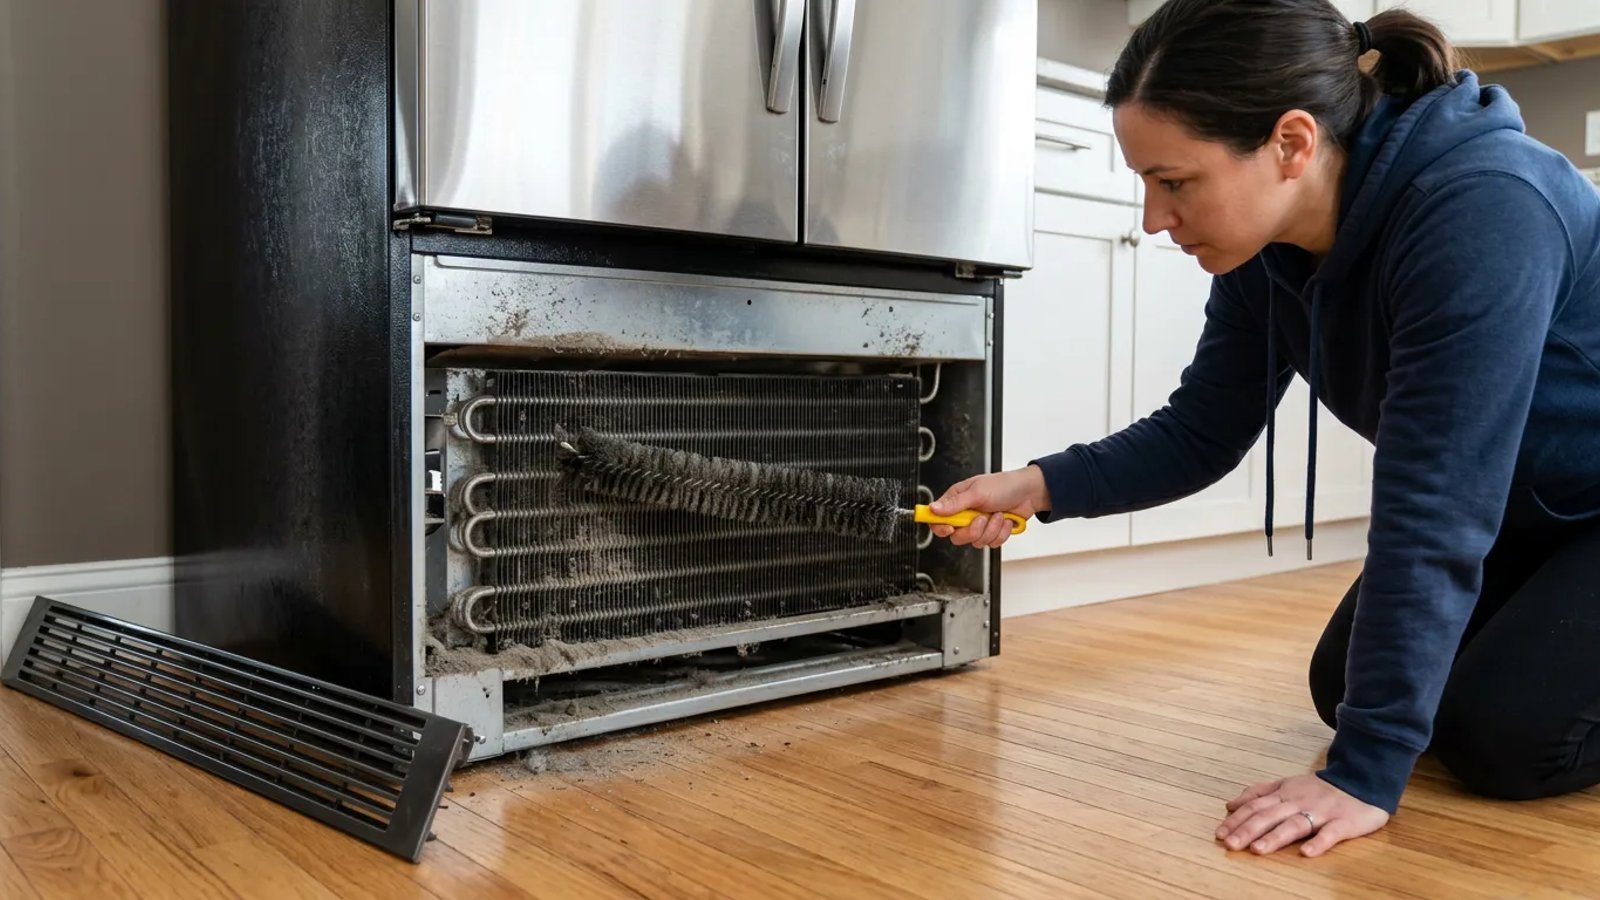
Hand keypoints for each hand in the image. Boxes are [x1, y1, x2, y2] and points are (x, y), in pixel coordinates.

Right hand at [927, 465, 1049, 548]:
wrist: (1030, 493)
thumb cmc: (1004, 485)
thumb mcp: (977, 492)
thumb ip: (955, 503)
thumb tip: (933, 509)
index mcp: (957, 500)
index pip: (937, 519)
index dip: (940, 526)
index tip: (950, 527)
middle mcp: (965, 514)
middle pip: (957, 536)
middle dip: (973, 531)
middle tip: (982, 518)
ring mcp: (979, 525)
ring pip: (975, 541)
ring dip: (991, 529)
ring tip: (999, 514)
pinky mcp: (991, 532)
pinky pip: (991, 543)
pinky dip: (1001, 533)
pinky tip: (1006, 520)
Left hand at [1217, 773, 1389, 856]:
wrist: (1362, 781)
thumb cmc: (1321, 788)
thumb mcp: (1287, 784)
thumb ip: (1259, 793)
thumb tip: (1230, 804)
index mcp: (1284, 793)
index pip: (1255, 806)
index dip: (1237, 820)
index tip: (1220, 833)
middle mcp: (1298, 801)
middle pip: (1269, 816)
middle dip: (1247, 830)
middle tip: (1230, 844)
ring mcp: (1321, 812)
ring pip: (1294, 824)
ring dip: (1275, 837)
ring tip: (1257, 850)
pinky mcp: (1343, 822)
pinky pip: (1330, 834)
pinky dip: (1318, 843)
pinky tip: (1305, 854)